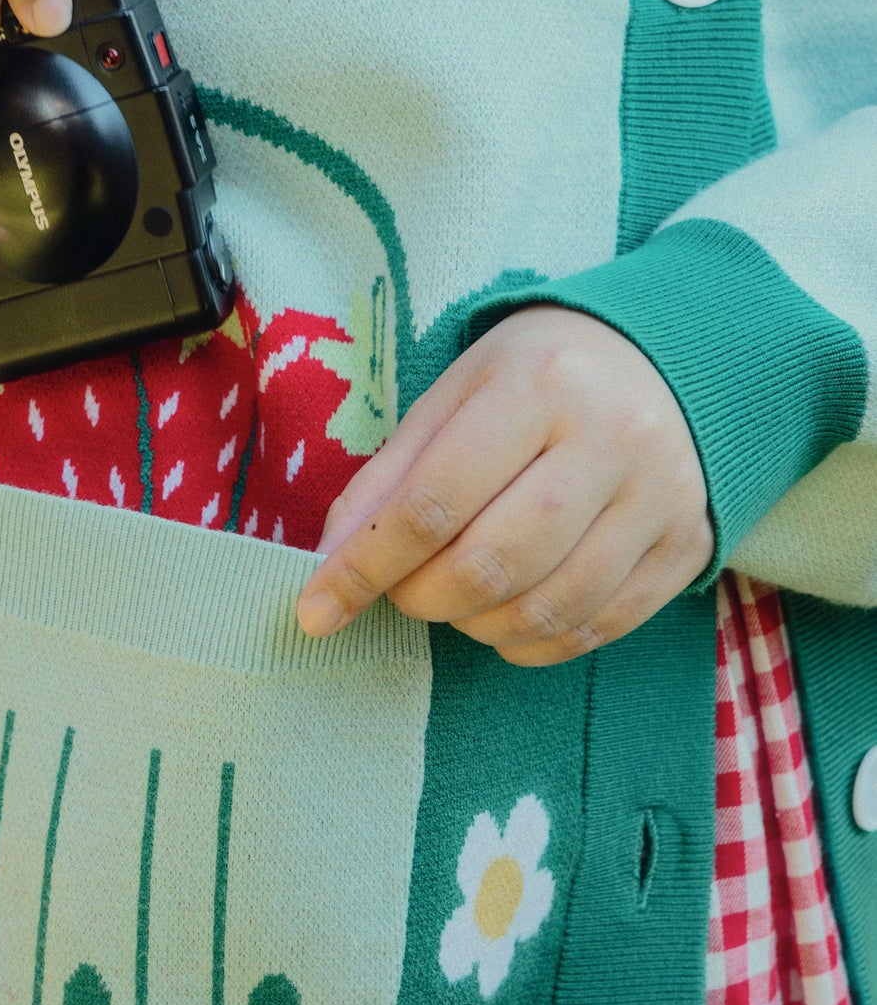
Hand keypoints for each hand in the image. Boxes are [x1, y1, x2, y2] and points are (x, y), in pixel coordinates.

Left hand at [296, 306, 714, 663]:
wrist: (663, 360)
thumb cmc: (533, 379)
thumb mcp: (451, 398)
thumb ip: (388, 479)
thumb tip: (329, 564)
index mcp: (536, 386)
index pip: (432, 501)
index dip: (365, 566)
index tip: (315, 608)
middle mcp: (610, 438)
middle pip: (492, 563)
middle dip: (421, 598)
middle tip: (400, 590)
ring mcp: (661, 496)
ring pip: (549, 606)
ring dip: (474, 626)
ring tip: (450, 600)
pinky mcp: (689, 544)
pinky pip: (600, 627)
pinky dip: (533, 643)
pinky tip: (503, 621)